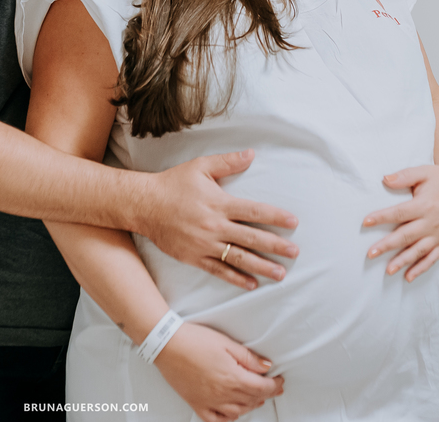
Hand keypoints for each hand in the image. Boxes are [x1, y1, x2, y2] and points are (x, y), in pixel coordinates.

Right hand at [136, 150, 298, 289]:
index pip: (254, 212)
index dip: (276, 217)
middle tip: (295, 253)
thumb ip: (228, 162)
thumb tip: (252, 154)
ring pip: (238, 258)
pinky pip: (219, 270)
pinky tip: (251, 284)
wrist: (144, 204)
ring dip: (261, 266)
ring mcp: (204, 244)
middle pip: (252, 238)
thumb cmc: (173, 183)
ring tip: (280, 273)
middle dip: (276, 246)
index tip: (294, 223)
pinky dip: (236, 278)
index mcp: (219, 203)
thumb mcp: (200, 166)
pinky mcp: (194, 257)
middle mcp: (214, 225)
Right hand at [154, 322, 282, 421]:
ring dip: (250, 406)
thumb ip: (248, 357)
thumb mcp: (226, 343)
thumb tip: (267, 367)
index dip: (274, 386)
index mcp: (232, 377)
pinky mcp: (196, 403)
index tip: (280, 381)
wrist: (166, 343)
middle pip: (252, 400)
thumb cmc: (195, 339)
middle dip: (265, 395)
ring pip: (237, 412)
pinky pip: (215, 420)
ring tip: (255, 398)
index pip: (262, 388)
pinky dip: (227, 419)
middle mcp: (223, 393)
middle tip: (271, 388)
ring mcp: (209, 401)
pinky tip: (232, 412)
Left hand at [363, 163, 438, 280]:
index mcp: (425, 205)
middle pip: (406, 236)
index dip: (382, 218)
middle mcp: (432, 222)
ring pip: (419, 251)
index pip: (399, 213)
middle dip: (387, 245)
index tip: (366, 222)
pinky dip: (421, 268)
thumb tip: (385, 180)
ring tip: (388, 270)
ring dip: (403, 261)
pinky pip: (432, 258)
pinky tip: (408, 276)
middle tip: (371, 253)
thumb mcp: (423, 172)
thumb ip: (404, 176)